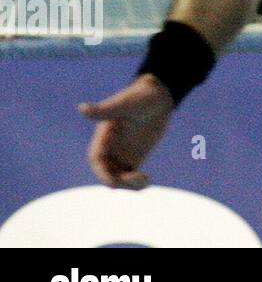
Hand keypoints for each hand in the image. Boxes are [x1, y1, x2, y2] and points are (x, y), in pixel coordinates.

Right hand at [79, 75, 175, 189]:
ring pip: (119, 178)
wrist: (159, 95)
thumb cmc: (140, 95)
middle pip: (107, 173)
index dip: (102, 172)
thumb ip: (106, 109)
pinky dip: (137, 184)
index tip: (113, 181)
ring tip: (145, 181)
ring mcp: (122, 154)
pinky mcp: (135, 157)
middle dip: (117, 182)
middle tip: (137, 179)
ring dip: (128, 185)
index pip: (96, 160)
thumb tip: (82, 108)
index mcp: (103, 136)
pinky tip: (147, 180)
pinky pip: (131, 177)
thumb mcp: (125, 103)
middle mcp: (110, 148)